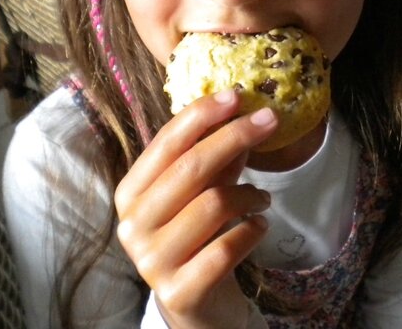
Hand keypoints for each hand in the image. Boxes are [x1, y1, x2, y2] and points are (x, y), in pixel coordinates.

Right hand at [114, 89, 275, 327]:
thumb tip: (242, 109)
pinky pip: (226, 249)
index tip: (237, 95)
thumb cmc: (197, 237)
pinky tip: (260, 227)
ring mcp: (151, 261)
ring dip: (251, 194)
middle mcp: (133, 225)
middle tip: (271, 120)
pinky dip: (252, 230)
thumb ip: (215, 156)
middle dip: (235, 137)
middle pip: (191, 168)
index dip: (202, 115)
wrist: (195, 305)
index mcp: (131, 193)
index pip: (166, 142)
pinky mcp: (179, 292)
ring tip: (263, 199)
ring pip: (213, 204)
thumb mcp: (202, 191)